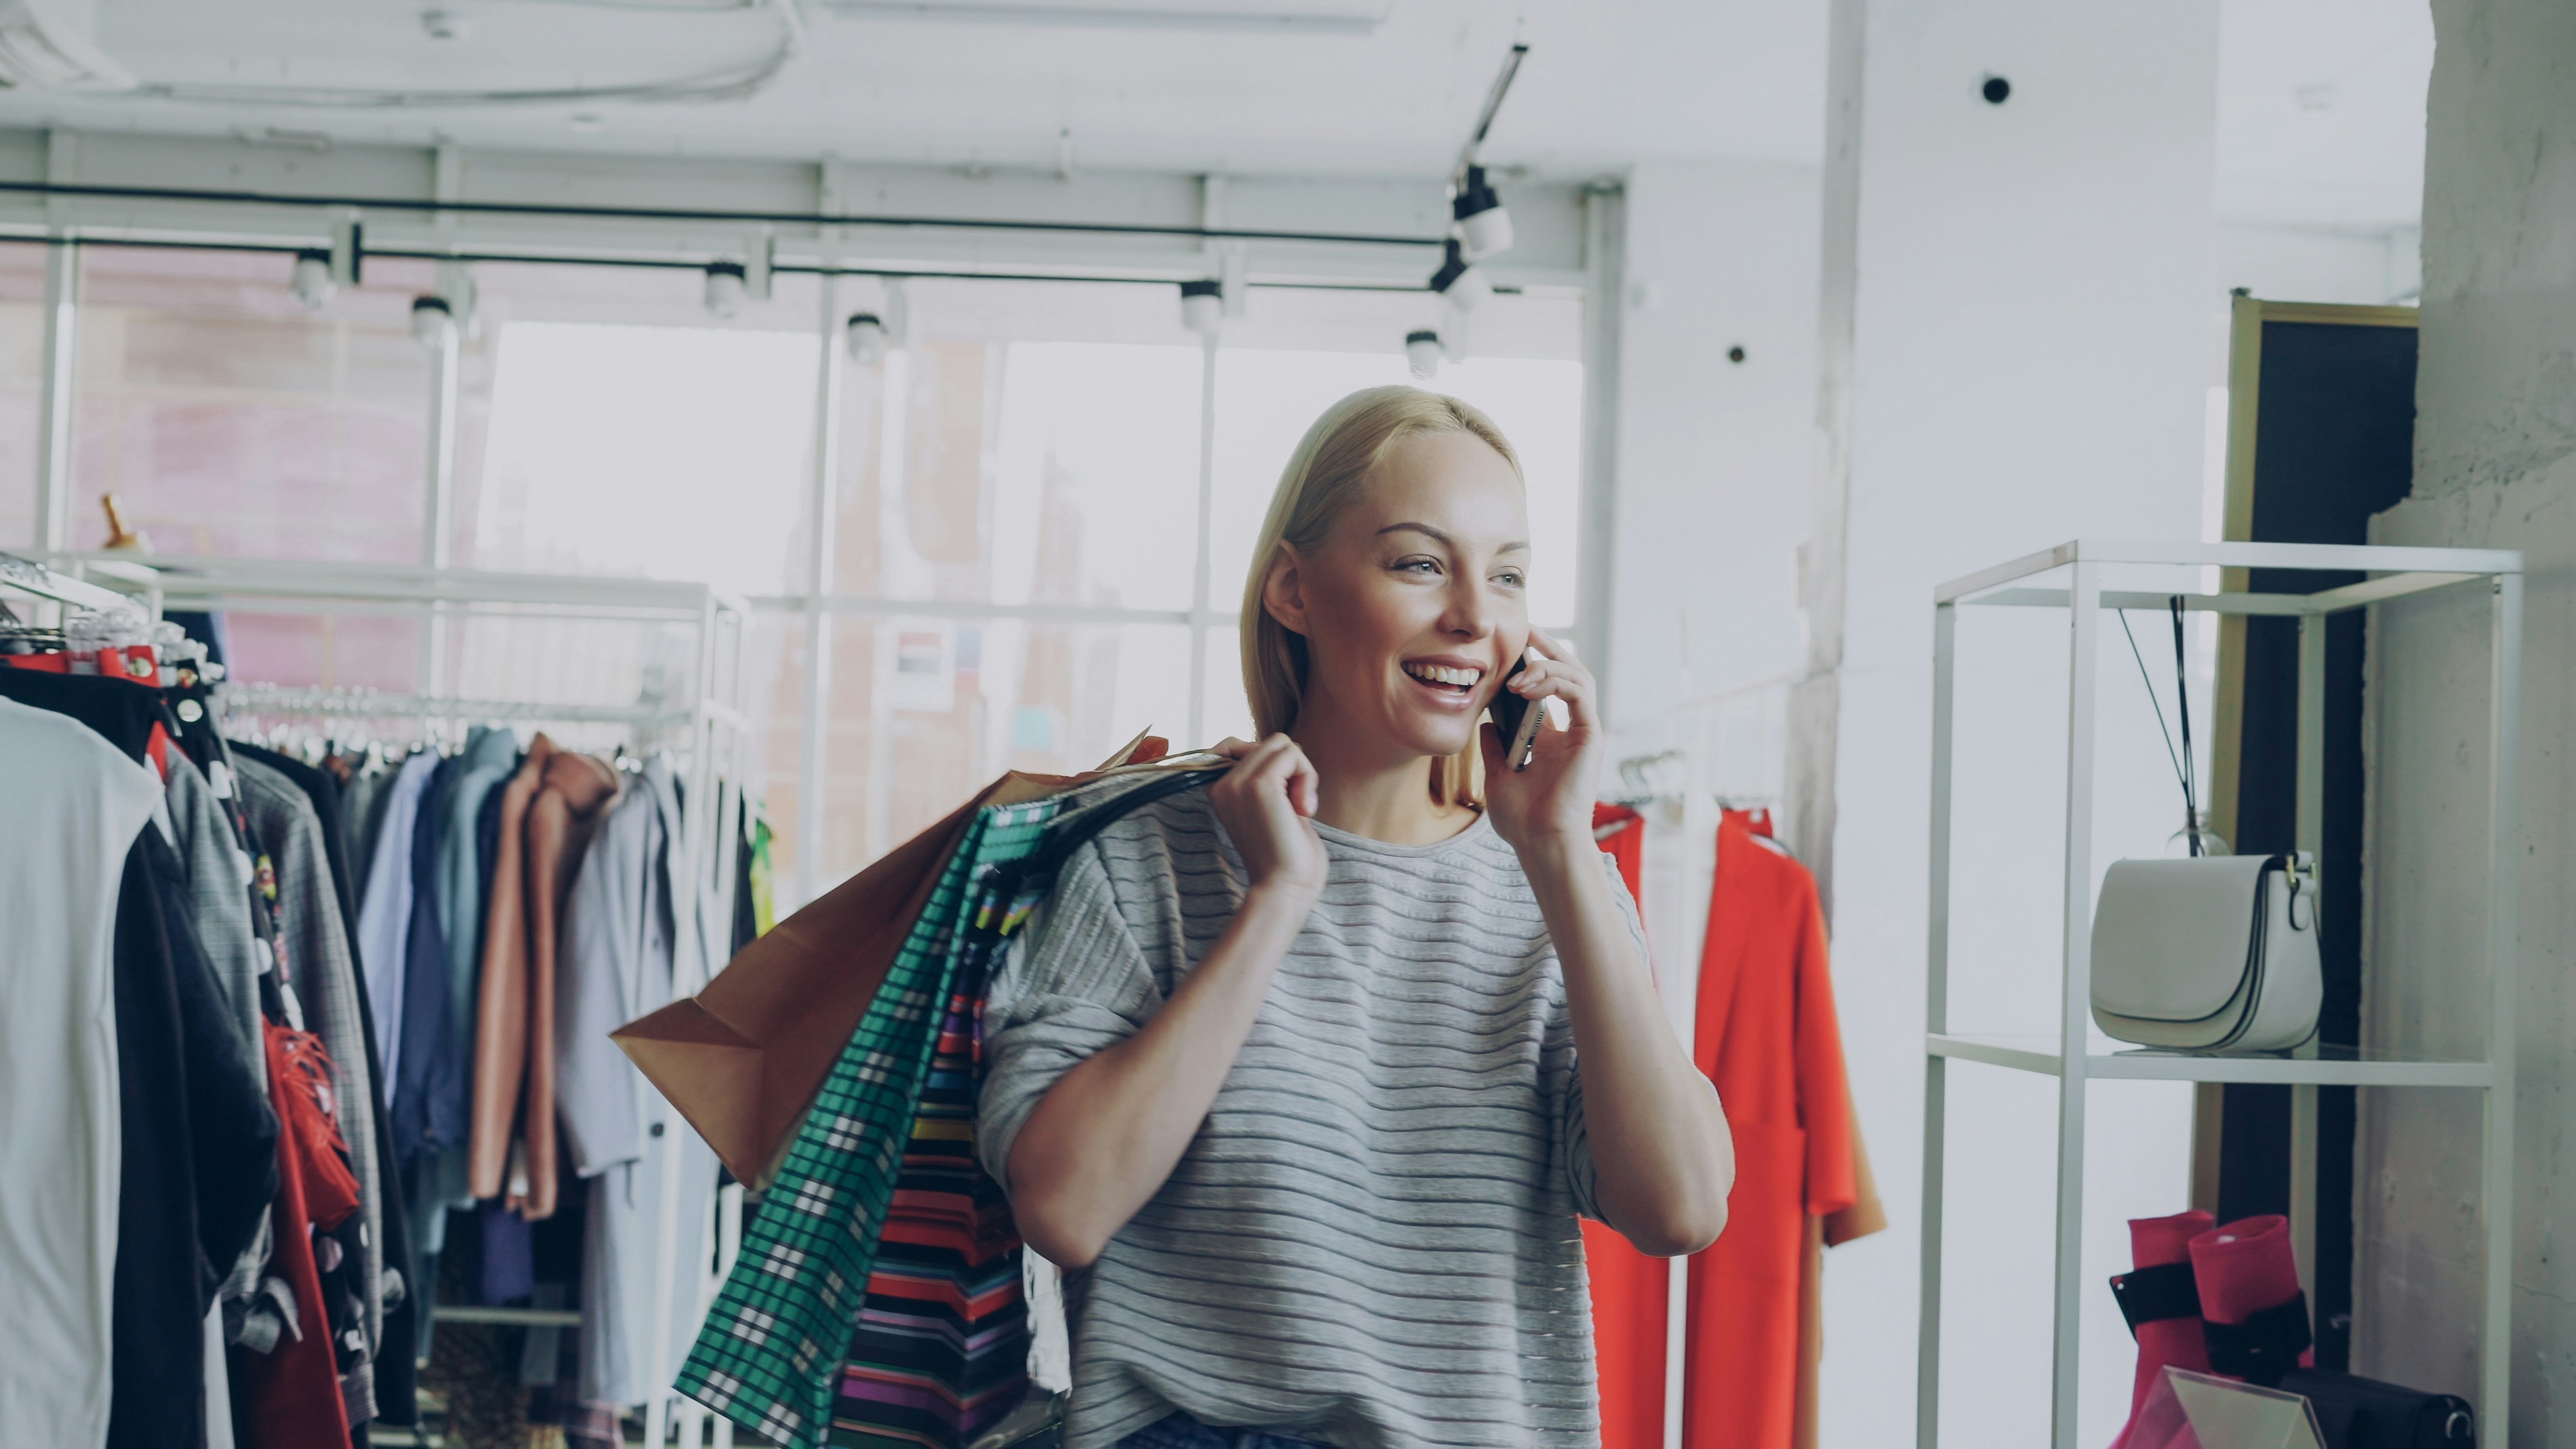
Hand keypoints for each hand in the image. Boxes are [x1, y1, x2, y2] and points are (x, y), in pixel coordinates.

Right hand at [1207, 735, 1328, 903]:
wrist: (1285, 888)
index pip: (1236, 744)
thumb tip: (1285, 747)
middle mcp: (1221, 784)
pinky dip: (1307, 776)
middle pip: (1268, 743)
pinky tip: (1304, 809)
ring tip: (1299, 808)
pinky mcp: (1259, 785)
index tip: (1281, 797)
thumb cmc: (1287, 854)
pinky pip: (1292, 753)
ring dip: (1302, 773)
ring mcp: (1237, 783)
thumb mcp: (1272, 807)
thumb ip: (1269, 777)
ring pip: (1282, 744)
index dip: (1269, 761)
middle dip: (1292, 769)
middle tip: (1296, 806)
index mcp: (1218, 790)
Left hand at [1480, 628, 1601, 855]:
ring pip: (1577, 676)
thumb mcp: (1497, 774)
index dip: (1533, 662)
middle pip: (1568, 673)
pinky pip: (1579, 692)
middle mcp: (1572, 730)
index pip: (1548, 687)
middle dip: (1547, 648)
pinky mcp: (1591, 734)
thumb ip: (1494, 746)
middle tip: (1524, 629)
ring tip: (1516, 671)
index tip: (1508, 646)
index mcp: (1552, 738)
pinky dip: (1554, 680)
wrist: (1540, 842)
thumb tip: (1486, 722)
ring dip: (1546, 665)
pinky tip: (1525, 685)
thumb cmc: (1522, 818)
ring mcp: (1584, 731)